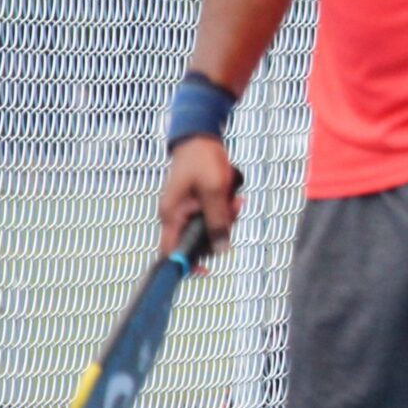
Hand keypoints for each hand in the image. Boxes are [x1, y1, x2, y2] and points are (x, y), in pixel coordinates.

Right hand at [158, 136, 240, 257]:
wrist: (202, 137)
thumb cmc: (203, 160)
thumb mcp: (214, 190)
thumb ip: (218, 220)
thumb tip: (222, 250)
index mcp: (171, 214)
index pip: (170, 251)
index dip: (186, 264)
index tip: (205, 271)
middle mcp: (175, 215)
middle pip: (197, 240)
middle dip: (219, 230)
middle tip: (234, 208)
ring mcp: (185, 210)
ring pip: (208, 228)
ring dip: (226, 217)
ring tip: (236, 197)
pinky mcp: (197, 204)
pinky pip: (212, 216)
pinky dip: (225, 210)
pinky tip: (234, 196)